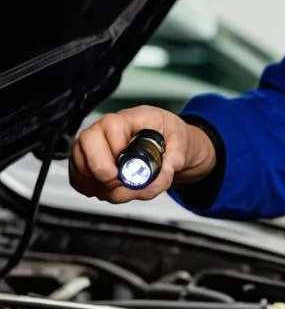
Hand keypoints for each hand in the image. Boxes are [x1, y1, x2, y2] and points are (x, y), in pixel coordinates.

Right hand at [69, 106, 216, 203]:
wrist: (173, 145)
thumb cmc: (174, 138)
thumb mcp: (182, 147)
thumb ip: (173, 163)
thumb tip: (160, 177)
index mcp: (134, 118)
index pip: (111, 126)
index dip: (115, 150)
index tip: (125, 170)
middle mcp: (108, 128)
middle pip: (85, 142)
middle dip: (100, 169)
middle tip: (118, 182)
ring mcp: (96, 143)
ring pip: (79, 161)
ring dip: (97, 183)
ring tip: (120, 190)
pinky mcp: (89, 159)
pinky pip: (77, 175)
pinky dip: (89, 188)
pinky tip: (107, 191)